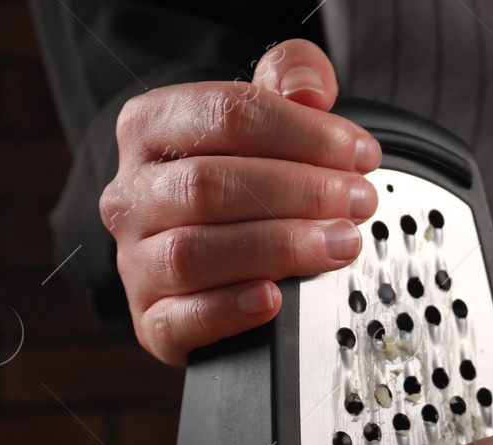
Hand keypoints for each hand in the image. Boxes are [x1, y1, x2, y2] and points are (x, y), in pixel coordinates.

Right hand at [101, 39, 380, 364]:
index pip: (226, 114)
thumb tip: (309, 89)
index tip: (358, 153)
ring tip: (338, 245)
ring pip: (194, 252)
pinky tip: (274, 298)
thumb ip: (291, 77)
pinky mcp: (152, 320)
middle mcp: (133, 194)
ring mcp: (136, 260)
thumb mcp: (267, 111)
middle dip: (299, 192)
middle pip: (209, 185)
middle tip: (357, 203)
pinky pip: (181, 319)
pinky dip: (231, 310)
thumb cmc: (240, 174)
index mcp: (152, 129)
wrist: (207, 253)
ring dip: (278, 248)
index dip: (303, 133)